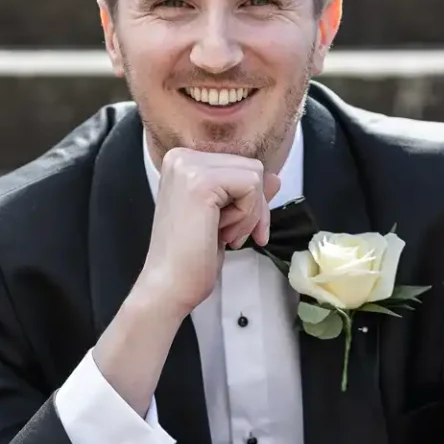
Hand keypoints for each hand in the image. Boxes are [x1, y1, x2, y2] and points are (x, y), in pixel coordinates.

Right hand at [134, 147, 281, 316]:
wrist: (168, 286)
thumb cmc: (192, 259)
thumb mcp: (225, 218)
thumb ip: (246, 194)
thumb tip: (275, 177)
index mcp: (183, 162)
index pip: (240, 166)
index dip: (250, 202)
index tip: (237, 232)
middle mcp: (182, 157)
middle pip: (251, 167)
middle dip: (253, 208)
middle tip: (232, 238)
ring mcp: (189, 166)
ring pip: (254, 176)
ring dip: (249, 214)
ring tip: (224, 236)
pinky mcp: (201, 181)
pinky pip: (251, 187)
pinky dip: (247, 216)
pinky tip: (223, 235)